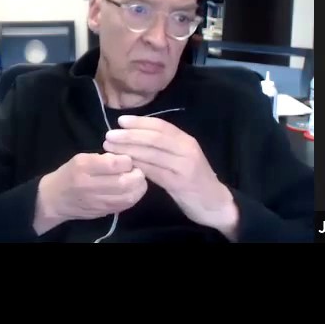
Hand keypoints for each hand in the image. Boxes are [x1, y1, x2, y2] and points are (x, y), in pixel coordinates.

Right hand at [34, 152, 146, 233]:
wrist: (54, 199)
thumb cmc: (70, 174)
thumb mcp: (82, 158)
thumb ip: (104, 158)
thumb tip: (127, 159)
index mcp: (83, 167)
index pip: (114, 164)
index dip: (127, 160)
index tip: (128, 158)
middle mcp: (89, 185)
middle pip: (124, 182)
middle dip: (138, 174)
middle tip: (138, 170)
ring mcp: (96, 202)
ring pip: (128, 196)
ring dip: (139, 187)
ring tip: (138, 179)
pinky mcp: (103, 212)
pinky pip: (125, 205)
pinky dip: (134, 196)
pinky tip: (133, 189)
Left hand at [102, 115, 239, 239]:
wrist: (215, 203)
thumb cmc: (195, 179)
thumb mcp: (182, 158)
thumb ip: (165, 147)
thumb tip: (136, 136)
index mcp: (187, 140)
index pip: (161, 125)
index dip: (140, 122)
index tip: (120, 120)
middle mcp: (187, 149)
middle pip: (155, 137)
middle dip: (130, 135)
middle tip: (109, 135)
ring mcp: (184, 166)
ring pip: (153, 153)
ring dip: (129, 149)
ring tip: (110, 148)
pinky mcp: (180, 183)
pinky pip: (154, 171)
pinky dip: (138, 166)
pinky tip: (125, 165)